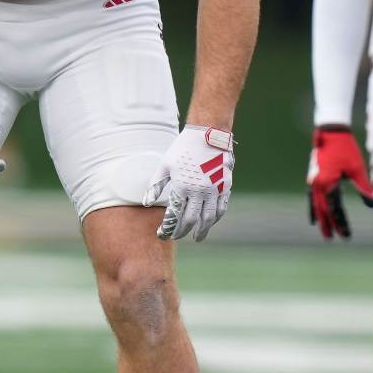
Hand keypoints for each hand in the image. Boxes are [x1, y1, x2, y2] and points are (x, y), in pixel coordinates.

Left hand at [143, 125, 234, 241]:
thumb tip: (146, 203)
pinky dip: (215, 218)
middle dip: (182, 232)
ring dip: (202, 231)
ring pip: (208, 218)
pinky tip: (210, 222)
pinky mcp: (225, 186)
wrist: (208, 134)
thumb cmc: (183, 148)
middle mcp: (199, 191)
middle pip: (191, 220)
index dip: (167, 228)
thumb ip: (156, 185)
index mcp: (182, 186)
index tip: (162, 234)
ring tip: (197, 238)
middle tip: (177, 237)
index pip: (174, 215)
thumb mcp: (165, 165)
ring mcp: (214, 189)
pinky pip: (221, 208)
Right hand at [306, 127, 372, 239]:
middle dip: (329, 224)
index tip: (346, 235)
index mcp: (328, 182)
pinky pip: (311, 197)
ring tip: (324, 233)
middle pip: (323, 209)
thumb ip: (363, 187)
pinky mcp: (313, 177)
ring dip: (320, 219)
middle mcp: (317, 183)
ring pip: (315, 205)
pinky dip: (313, 209)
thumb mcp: (357, 169)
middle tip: (334, 239)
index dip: (340, 222)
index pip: (334, 208)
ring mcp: (313, 180)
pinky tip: (314, 218)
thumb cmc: (346, 149)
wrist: (331, 132)